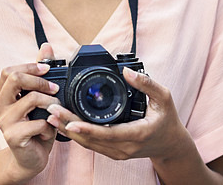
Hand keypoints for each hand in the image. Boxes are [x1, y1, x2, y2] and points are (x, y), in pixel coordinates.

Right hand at [0, 43, 60, 180]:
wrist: (30, 159)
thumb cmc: (35, 127)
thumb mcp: (39, 99)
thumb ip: (40, 74)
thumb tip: (45, 46)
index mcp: (2, 95)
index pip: (8, 71)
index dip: (29, 67)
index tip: (48, 69)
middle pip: (14, 79)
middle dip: (40, 81)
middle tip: (55, 89)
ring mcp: (3, 122)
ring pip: (30, 99)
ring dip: (50, 103)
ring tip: (55, 111)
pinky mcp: (12, 137)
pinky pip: (37, 123)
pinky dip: (49, 125)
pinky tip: (49, 131)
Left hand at [45, 67, 188, 161]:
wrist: (171, 145)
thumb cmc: (167, 120)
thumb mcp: (164, 98)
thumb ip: (147, 84)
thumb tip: (127, 71)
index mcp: (137, 134)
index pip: (108, 134)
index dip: (87, 129)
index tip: (70, 121)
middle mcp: (125, 147)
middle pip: (92, 140)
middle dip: (69, 126)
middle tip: (52, 112)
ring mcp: (118, 152)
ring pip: (89, 145)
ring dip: (69, 131)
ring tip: (52, 116)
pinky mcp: (113, 152)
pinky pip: (92, 145)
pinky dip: (77, 135)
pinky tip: (65, 124)